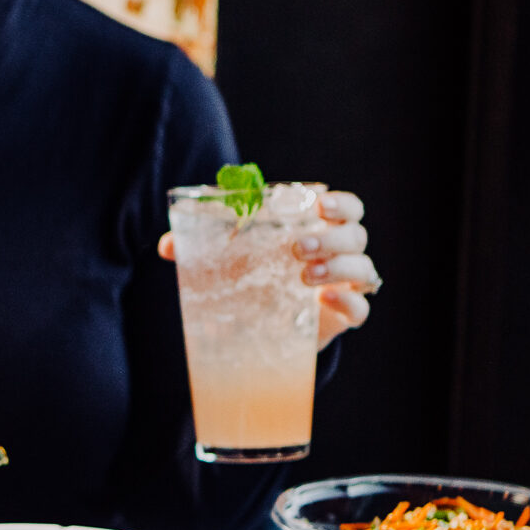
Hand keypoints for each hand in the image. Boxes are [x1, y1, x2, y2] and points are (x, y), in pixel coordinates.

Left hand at [157, 189, 379, 350]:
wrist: (264, 326)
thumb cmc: (253, 276)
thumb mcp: (229, 258)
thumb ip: (202, 246)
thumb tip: (165, 246)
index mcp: (319, 229)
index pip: (348, 208)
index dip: (342, 204)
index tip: (321, 205)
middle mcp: (339, 254)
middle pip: (358, 236)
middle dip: (333, 238)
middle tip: (297, 248)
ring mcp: (344, 285)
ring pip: (364, 269)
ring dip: (339, 267)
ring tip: (304, 277)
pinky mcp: (342, 317)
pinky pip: (361, 307)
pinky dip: (347, 302)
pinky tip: (323, 300)